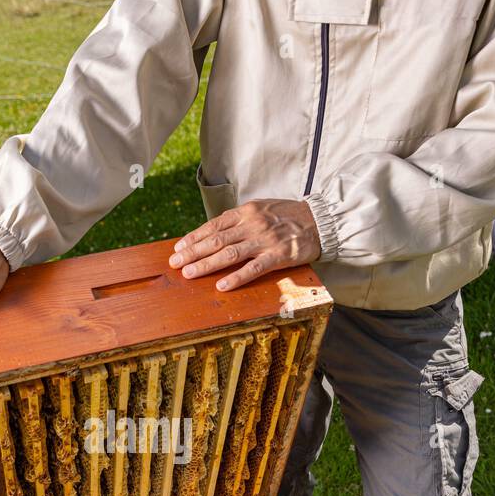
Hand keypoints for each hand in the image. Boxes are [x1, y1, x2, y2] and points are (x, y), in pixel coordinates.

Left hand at [169, 199, 319, 290]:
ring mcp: (264, 240)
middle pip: (216, 240)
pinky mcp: (278, 255)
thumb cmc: (287, 217)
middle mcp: (252, 224)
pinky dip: (237, 277)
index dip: (194, 237)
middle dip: (192, 252)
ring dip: (206, 264)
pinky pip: (254, 268)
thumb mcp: (262, 210)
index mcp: (246, 212)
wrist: (319, 221)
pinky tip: (222, 285)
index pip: (214, 225)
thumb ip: (240, 220)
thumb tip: (215, 232)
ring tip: (189, 273)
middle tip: (175, 263)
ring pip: (229, 253)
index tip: (178, 247)